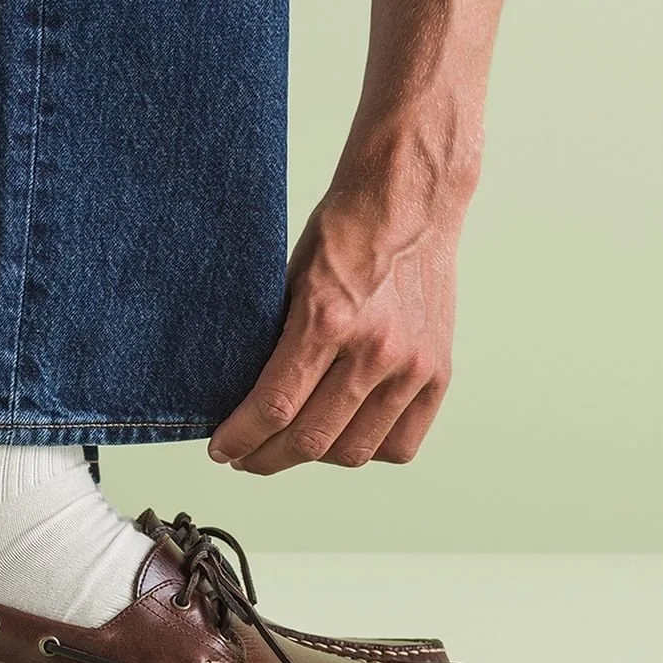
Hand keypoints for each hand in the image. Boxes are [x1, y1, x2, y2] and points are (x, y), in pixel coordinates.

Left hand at [208, 189, 459, 472]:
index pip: (275, 406)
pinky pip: (400, 444)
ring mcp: (412, 365)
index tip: (223, 450)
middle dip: (267, 458)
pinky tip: (343, 435)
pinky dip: (367, 449)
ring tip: (292, 446)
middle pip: (312, 441)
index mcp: (327, 318)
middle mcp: (374, 348)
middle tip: (246, 457)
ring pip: (354, 451)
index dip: (241, 438)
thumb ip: (275, 341)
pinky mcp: (438, 373)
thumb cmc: (343, 233)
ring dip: (314, 459)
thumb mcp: (290, 279)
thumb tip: (244, 398)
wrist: (410, 203)